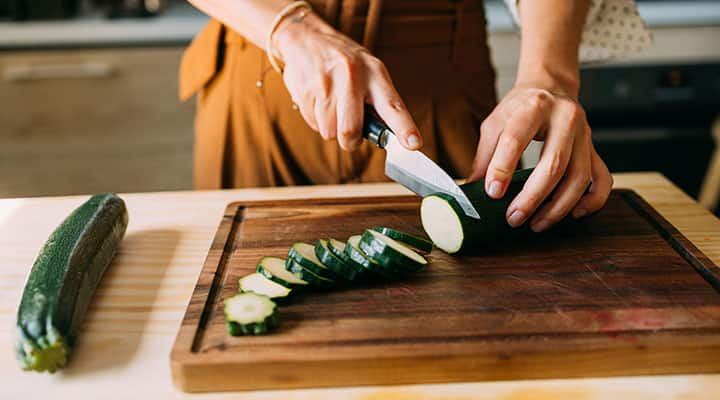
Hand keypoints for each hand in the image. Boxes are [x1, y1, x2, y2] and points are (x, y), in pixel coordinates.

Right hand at [272, 12, 420, 150]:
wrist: (307, 38)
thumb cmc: (345, 62)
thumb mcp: (370, 72)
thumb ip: (380, 102)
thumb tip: (388, 137)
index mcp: (375, 73)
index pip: (393, 105)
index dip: (404, 127)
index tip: (414, 144)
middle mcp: (352, 77)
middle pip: (351, 131)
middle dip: (350, 141)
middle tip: (351, 134)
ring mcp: (326, 84)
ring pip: (329, 132)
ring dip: (331, 127)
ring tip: (332, 106)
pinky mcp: (305, 91)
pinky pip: (313, 124)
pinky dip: (317, 119)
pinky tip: (319, 100)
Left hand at [468, 86, 611, 231]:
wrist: (551, 88)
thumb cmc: (521, 108)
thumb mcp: (495, 123)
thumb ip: (484, 156)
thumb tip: (471, 190)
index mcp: (533, 107)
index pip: (516, 139)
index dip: (502, 168)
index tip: (493, 192)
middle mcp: (564, 118)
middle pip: (553, 164)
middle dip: (532, 197)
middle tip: (514, 218)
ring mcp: (584, 135)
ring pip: (579, 176)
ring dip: (558, 206)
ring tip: (536, 223)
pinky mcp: (594, 149)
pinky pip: (602, 179)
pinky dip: (592, 200)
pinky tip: (574, 213)